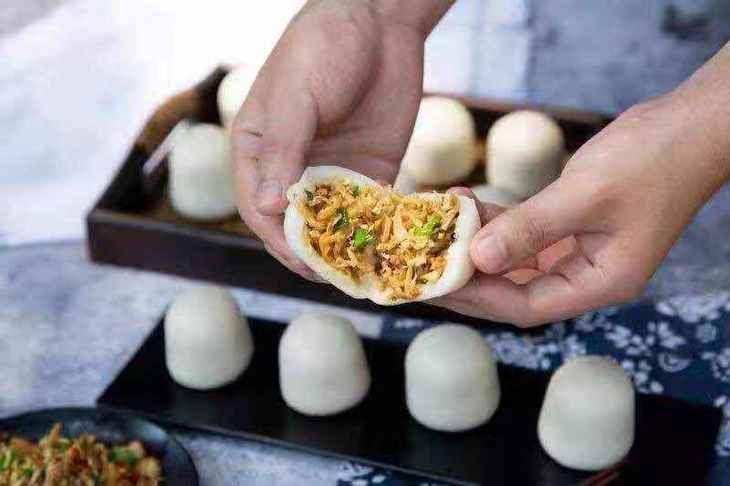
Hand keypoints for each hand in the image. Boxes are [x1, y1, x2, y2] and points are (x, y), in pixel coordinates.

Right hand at [232, 0, 450, 278]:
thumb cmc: (322, 49)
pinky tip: (389, 249)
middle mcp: (290, 168)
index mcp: (257, 150)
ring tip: (363, 272)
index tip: (300, 258)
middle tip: (335, 275)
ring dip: (344, 249)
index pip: (258, 207)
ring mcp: (331, 172)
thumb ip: (282, 150)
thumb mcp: (296, 98)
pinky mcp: (368, 172)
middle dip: (311, 252)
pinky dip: (374, 231)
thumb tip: (267, 207)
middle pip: (293, 224)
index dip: (277, 237)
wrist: (380, 22)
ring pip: (331, 225)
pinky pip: (367, 211)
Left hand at [433, 80, 729, 325]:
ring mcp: (578, 249)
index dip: (479, 297)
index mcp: (600, 282)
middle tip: (424, 265)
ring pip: (515, 259)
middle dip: (470, 276)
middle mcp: (586, 273)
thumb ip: (530, 229)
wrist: (688, 125)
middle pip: (515, 289)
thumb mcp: (585, 196)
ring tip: (439, 225)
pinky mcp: (571, 224)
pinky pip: (524, 231)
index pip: (526, 306)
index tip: (437, 281)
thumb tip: (478, 258)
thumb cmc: (652, 161)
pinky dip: (495, 220)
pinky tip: (467, 203)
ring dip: (478, 243)